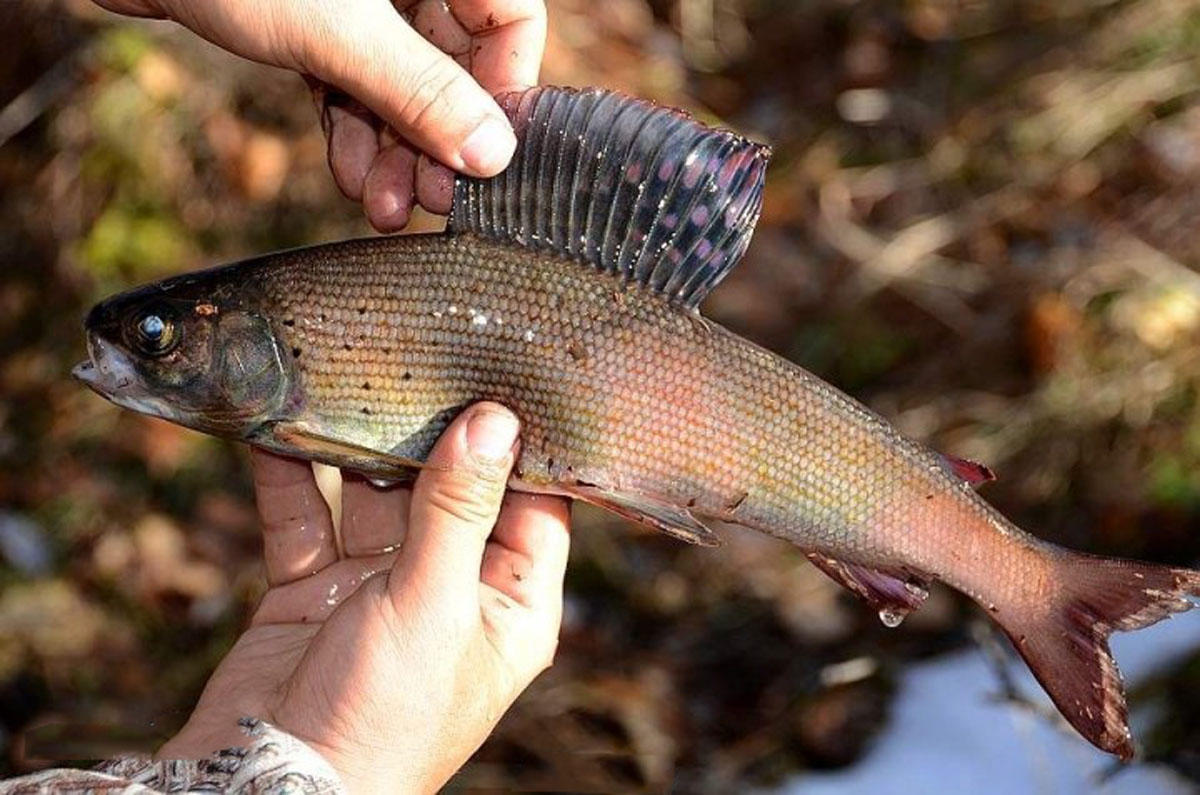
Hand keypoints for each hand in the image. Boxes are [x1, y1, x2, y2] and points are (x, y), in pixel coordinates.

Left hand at [93, 0, 545, 229]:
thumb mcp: (338, 32)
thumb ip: (419, 92)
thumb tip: (494, 157)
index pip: (511, 16)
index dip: (507, 87)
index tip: (485, 154)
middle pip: (455, 61)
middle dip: (437, 138)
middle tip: (433, 200)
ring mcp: (364, 0)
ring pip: (404, 81)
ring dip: (395, 150)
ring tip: (383, 207)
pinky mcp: (316, 20)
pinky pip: (356, 81)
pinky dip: (354, 130)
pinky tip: (350, 178)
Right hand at [157, 403, 570, 793]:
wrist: (268, 789)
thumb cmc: (381, 718)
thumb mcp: (432, 605)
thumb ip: (458, 510)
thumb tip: (495, 421)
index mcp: (510, 604)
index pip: (536, 506)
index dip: (524, 447)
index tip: (512, 375)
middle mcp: (451, 589)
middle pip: (451, 491)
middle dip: (431, 432)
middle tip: (422, 355)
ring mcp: (379, 588)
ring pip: (375, 498)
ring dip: (358, 447)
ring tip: (350, 375)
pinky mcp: (314, 591)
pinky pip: (305, 520)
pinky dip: (290, 476)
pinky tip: (277, 423)